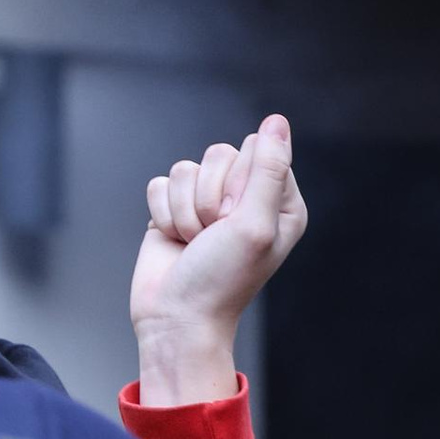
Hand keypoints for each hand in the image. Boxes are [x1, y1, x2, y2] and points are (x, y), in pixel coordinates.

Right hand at [131, 116, 308, 406]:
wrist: (175, 318)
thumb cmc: (221, 280)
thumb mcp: (254, 224)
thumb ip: (266, 169)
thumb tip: (276, 121)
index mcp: (280, 201)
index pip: (256, 151)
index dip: (239, 183)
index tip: (237, 221)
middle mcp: (246, 197)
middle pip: (218, 154)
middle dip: (208, 198)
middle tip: (214, 235)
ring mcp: (209, 202)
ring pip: (185, 169)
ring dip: (184, 211)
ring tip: (194, 242)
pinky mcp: (175, 208)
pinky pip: (159, 183)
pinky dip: (163, 214)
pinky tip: (175, 240)